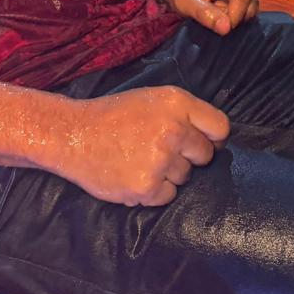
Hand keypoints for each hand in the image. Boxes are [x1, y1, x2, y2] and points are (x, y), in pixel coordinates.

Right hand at [62, 85, 228, 205]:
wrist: (73, 135)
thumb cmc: (114, 115)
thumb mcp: (151, 98)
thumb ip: (184, 113)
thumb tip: (215, 139)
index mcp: (176, 102)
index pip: (220, 127)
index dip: (213, 137)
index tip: (201, 142)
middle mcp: (173, 129)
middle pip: (206, 155)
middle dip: (190, 156)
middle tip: (162, 150)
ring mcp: (161, 159)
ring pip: (186, 177)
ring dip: (169, 173)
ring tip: (142, 160)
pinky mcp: (147, 186)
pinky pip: (169, 195)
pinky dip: (155, 190)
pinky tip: (135, 174)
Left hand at [154, 0, 257, 34]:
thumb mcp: (185, 2)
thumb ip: (204, 14)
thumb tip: (226, 28)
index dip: (234, 17)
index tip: (220, 28)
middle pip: (250, 3)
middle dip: (233, 18)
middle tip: (213, 18)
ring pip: (251, 8)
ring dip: (234, 18)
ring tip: (215, 13)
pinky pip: (248, 10)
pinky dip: (235, 16)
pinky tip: (221, 13)